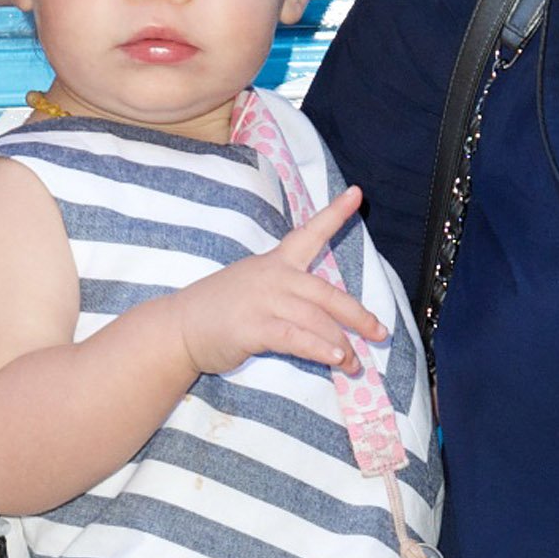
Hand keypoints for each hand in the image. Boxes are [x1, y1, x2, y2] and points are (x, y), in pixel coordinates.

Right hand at [173, 190, 383, 375]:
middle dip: (358, 315)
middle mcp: (274, 277)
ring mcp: (263, 301)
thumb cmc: (218, 310)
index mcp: (276, 262)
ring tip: (354, 363)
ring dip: (341, 344)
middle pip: (327, 293)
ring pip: (316, 319)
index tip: (357, 194)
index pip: (309, 233)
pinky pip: (296, 337)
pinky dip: (319, 348)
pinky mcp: (254, 327)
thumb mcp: (255, 288)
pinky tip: (335, 358)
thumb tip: (325, 322)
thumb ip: (288, 297)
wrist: (178, 327)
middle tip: (380, 331)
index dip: (335, 213)